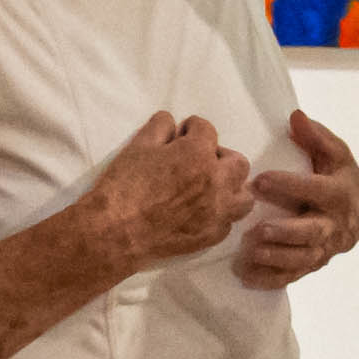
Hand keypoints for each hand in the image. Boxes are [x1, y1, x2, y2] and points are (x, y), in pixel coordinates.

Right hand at [80, 114, 257, 275]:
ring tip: (210, 188)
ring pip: (244, 196)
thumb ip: (160, 127)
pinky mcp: (211, 236)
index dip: (192, 128)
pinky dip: (219, 213)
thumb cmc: (123, 186)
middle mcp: (216, 182)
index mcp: (198, 155)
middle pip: (238, 163)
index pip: (207, 129)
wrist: (115, 233)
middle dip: (219, 156)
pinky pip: (228, 222)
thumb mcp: (138, 146)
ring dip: (230, 187)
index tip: (181, 134)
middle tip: (198, 161)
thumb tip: (171, 122)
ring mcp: (217, 212)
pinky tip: (201, 212)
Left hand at [235, 108, 358, 289]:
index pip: (316, 189)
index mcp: (340, 194)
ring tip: (252, 251)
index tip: (259, 180)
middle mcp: (335, 225)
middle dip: (286, 232)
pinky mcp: (313, 263)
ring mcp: (325, 248)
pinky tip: (247, 275)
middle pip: (312, 232)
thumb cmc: (341, 178)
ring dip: (278, 257)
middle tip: (259, 229)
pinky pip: (294, 275)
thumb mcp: (336, 154)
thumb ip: (317, 137)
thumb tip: (296, 116)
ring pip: (303, 258)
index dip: (289, 185)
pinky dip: (271, 278)